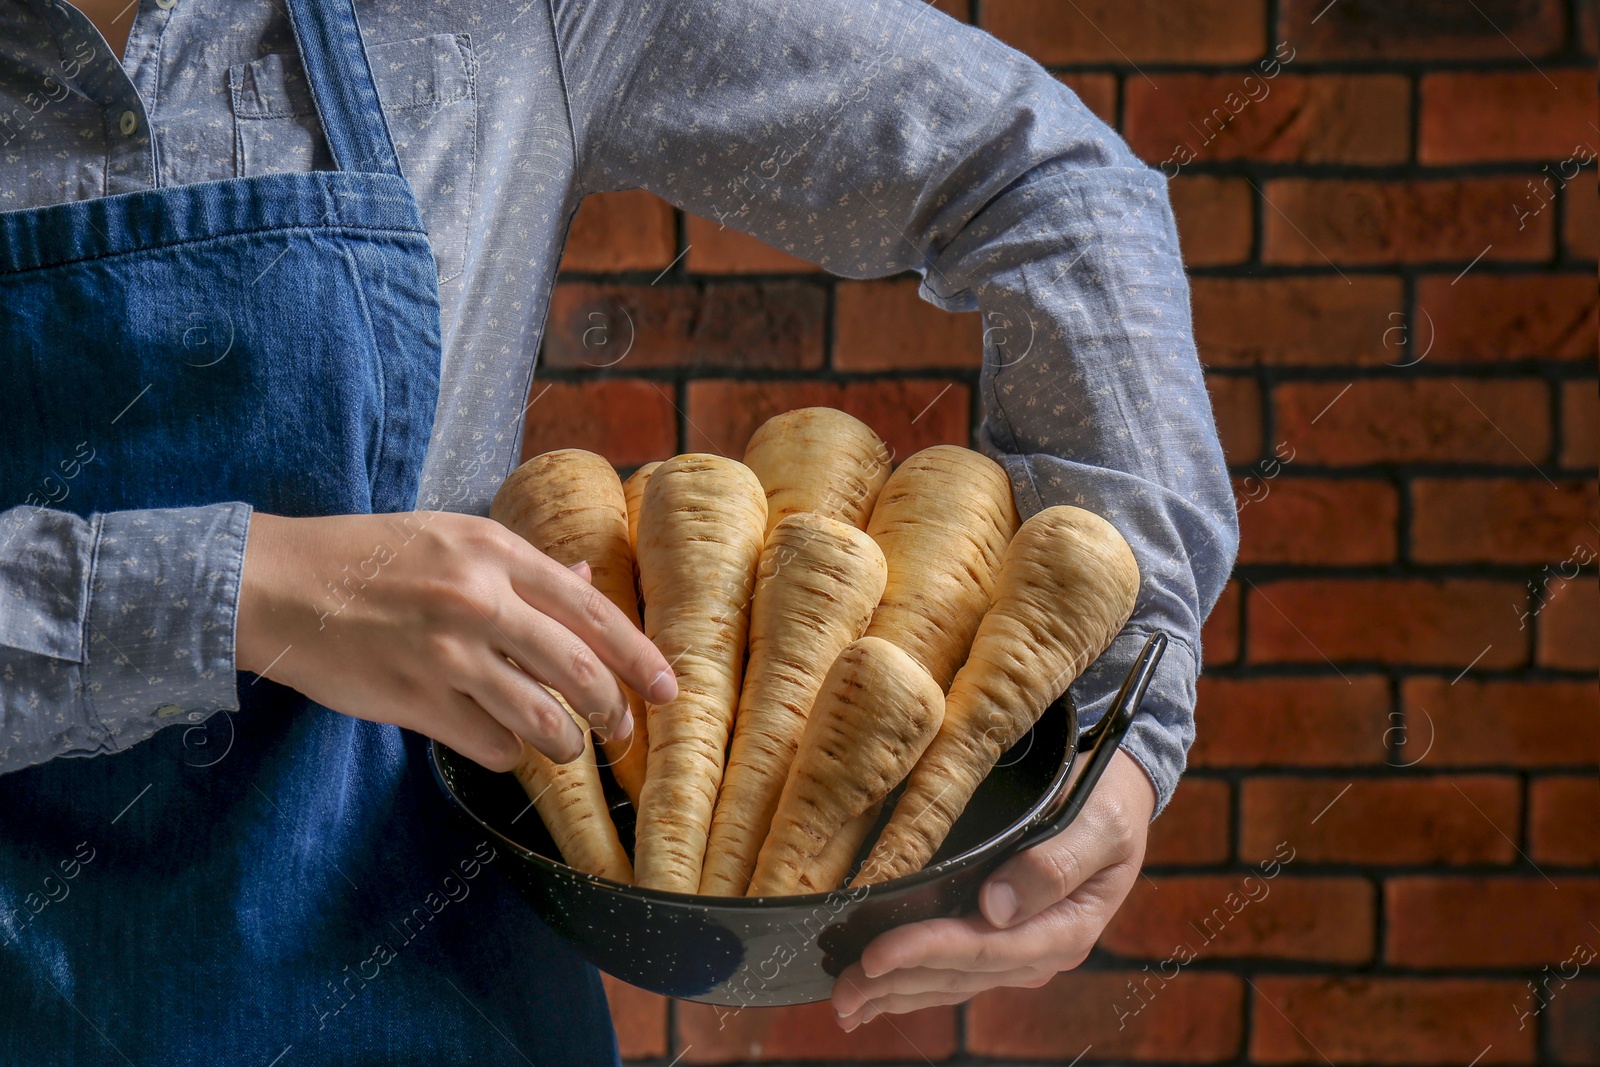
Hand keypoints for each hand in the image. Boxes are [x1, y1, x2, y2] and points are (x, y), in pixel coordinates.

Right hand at [235, 510, 676, 770]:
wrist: (276, 584)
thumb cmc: (367, 556)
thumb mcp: (450, 536)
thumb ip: (523, 565)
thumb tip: (587, 576)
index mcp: (494, 551)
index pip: (592, 609)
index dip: (639, 656)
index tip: (667, 687)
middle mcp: (478, 599)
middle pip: (579, 671)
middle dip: (614, 712)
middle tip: (622, 731)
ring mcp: (446, 654)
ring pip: (541, 720)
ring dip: (565, 744)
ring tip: (565, 747)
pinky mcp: (414, 701)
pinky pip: (490, 745)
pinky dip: (508, 753)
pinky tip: (501, 744)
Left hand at [830, 746, 1155, 1028]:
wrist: (1117, 796)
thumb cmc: (1107, 801)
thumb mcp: (1098, 823)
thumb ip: (1055, 864)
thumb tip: (998, 906)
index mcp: (1065, 928)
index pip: (984, 947)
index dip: (926, 951)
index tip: (876, 954)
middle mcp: (1040, 949)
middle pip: (958, 974)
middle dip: (896, 983)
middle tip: (841, 990)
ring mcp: (1020, 948)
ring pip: (950, 980)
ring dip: (896, 991)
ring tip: (846, 1002)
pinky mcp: (1003, 939)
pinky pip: (954, 969)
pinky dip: (913, 980)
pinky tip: (878, 989)